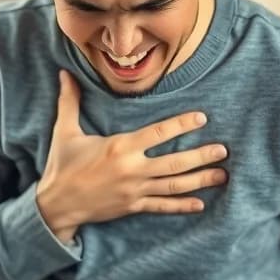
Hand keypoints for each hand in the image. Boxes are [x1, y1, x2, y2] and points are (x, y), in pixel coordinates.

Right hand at [37, 71, 228, 242]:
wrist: (56, 205)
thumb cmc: (61, 165)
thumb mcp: (64, 131)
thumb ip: (69, 101)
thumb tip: (64, 73)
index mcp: (119, 147)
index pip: (158, 134)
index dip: (182, 125)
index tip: (202, 118)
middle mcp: (132, 170)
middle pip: (175, 163)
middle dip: (202, 156)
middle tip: (224, 150)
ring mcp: (134, 190)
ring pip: (174, 186)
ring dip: (200, 180)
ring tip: (222, 175)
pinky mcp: (132, 206)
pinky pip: (162, 206)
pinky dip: (181, 206)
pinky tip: (200, 204)